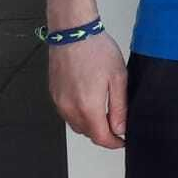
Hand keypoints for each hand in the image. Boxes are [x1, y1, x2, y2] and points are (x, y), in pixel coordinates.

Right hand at [48, 33, 127, 148]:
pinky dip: (79, 115)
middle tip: (118, 124)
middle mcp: (70, 109)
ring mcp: (59, 103)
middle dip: (103, 133)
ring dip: (91, 125)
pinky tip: (90, 102)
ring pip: (76, 125)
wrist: (73, 34)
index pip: (101, 137)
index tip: (123, 141)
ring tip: (106, 114)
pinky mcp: (54, 95)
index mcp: (88, 107)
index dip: (114, 143)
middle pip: (88, 133)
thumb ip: (119, 106)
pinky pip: (67, 114)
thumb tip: (120, 129)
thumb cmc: (97, 51)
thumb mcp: (118, 78)